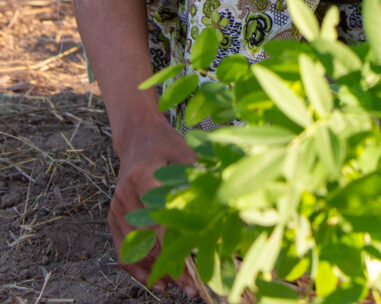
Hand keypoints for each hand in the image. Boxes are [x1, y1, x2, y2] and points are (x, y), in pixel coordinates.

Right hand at [110, 117, 198, 296]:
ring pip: (135, 250)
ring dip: (156, 271)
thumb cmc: (167, 145)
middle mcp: (125, 194)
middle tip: (192, 285)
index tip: (193, 264)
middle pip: (147, 240)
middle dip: (170, 265)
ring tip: (181, 286)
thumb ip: (197, 182)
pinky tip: (158, 280)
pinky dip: (139, 268)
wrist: (138, 137)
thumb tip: (223, 209)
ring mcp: (116, 207)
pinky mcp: (113, 217)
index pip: (158, 218)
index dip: (175, 244)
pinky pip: (123, 250)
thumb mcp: (186, 155)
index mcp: (143, 175)